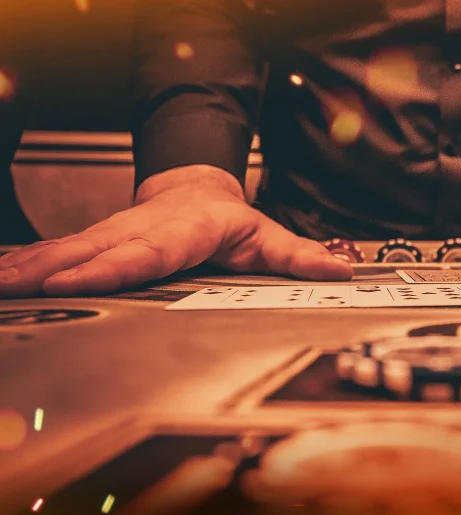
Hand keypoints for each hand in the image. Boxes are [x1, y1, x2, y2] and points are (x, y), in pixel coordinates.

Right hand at [0, 165, 352, 297]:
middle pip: (94, 253)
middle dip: (52, 271)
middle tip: (15, 288)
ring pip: (67, 252)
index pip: (146, 254)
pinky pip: (56, 254)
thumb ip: (300, 257)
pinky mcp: (95, 244)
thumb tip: (338, 271)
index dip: (112, 268)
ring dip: (29, 269)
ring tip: (0, 285)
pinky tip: (2, 276)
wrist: (198, 191)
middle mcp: (141, 233)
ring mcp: (113, 236)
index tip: (77, 282)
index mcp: (183, 233)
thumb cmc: (231, 221)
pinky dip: (25, 264)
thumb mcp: (270, 237)